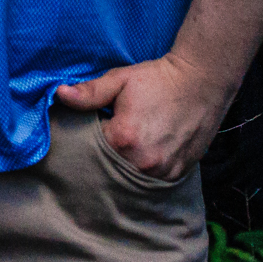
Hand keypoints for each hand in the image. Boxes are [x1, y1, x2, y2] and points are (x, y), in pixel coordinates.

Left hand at [55, 52, 234, 181]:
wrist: (202, 82)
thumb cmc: (159, 79)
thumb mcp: (120, 80)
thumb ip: (89, 92)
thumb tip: (60, 95)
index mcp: (123, 139)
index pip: (89, 147)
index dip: (87, 136)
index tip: (93, 126)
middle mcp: (143, 162)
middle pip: (107, 168)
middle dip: (102, 155)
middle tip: (107, 138)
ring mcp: (162, 172)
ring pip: (129, 178)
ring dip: (122, 166)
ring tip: (126, 146)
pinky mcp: (177, 175)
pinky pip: (150, 181)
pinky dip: (142, 172)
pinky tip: (142, 155)